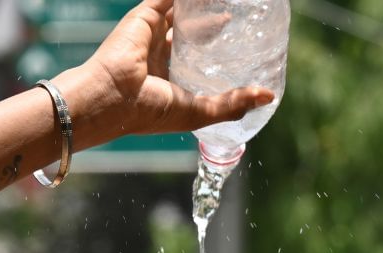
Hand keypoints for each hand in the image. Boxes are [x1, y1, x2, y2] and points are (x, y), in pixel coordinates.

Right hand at [59, 0, 273, 139]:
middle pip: (189, 31)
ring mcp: (151, 32)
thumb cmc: (151, 112)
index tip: (241, 44)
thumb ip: (232, 103)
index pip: (195, 59)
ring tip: (228, 3)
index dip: (215, 50)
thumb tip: (269, 97)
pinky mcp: (145, 15)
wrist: (113, 98)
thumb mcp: (199, 112)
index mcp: (167, 78)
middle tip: (237, 15)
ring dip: (201, 5)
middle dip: (211, 22)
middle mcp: (158, 53)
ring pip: (182, 10)